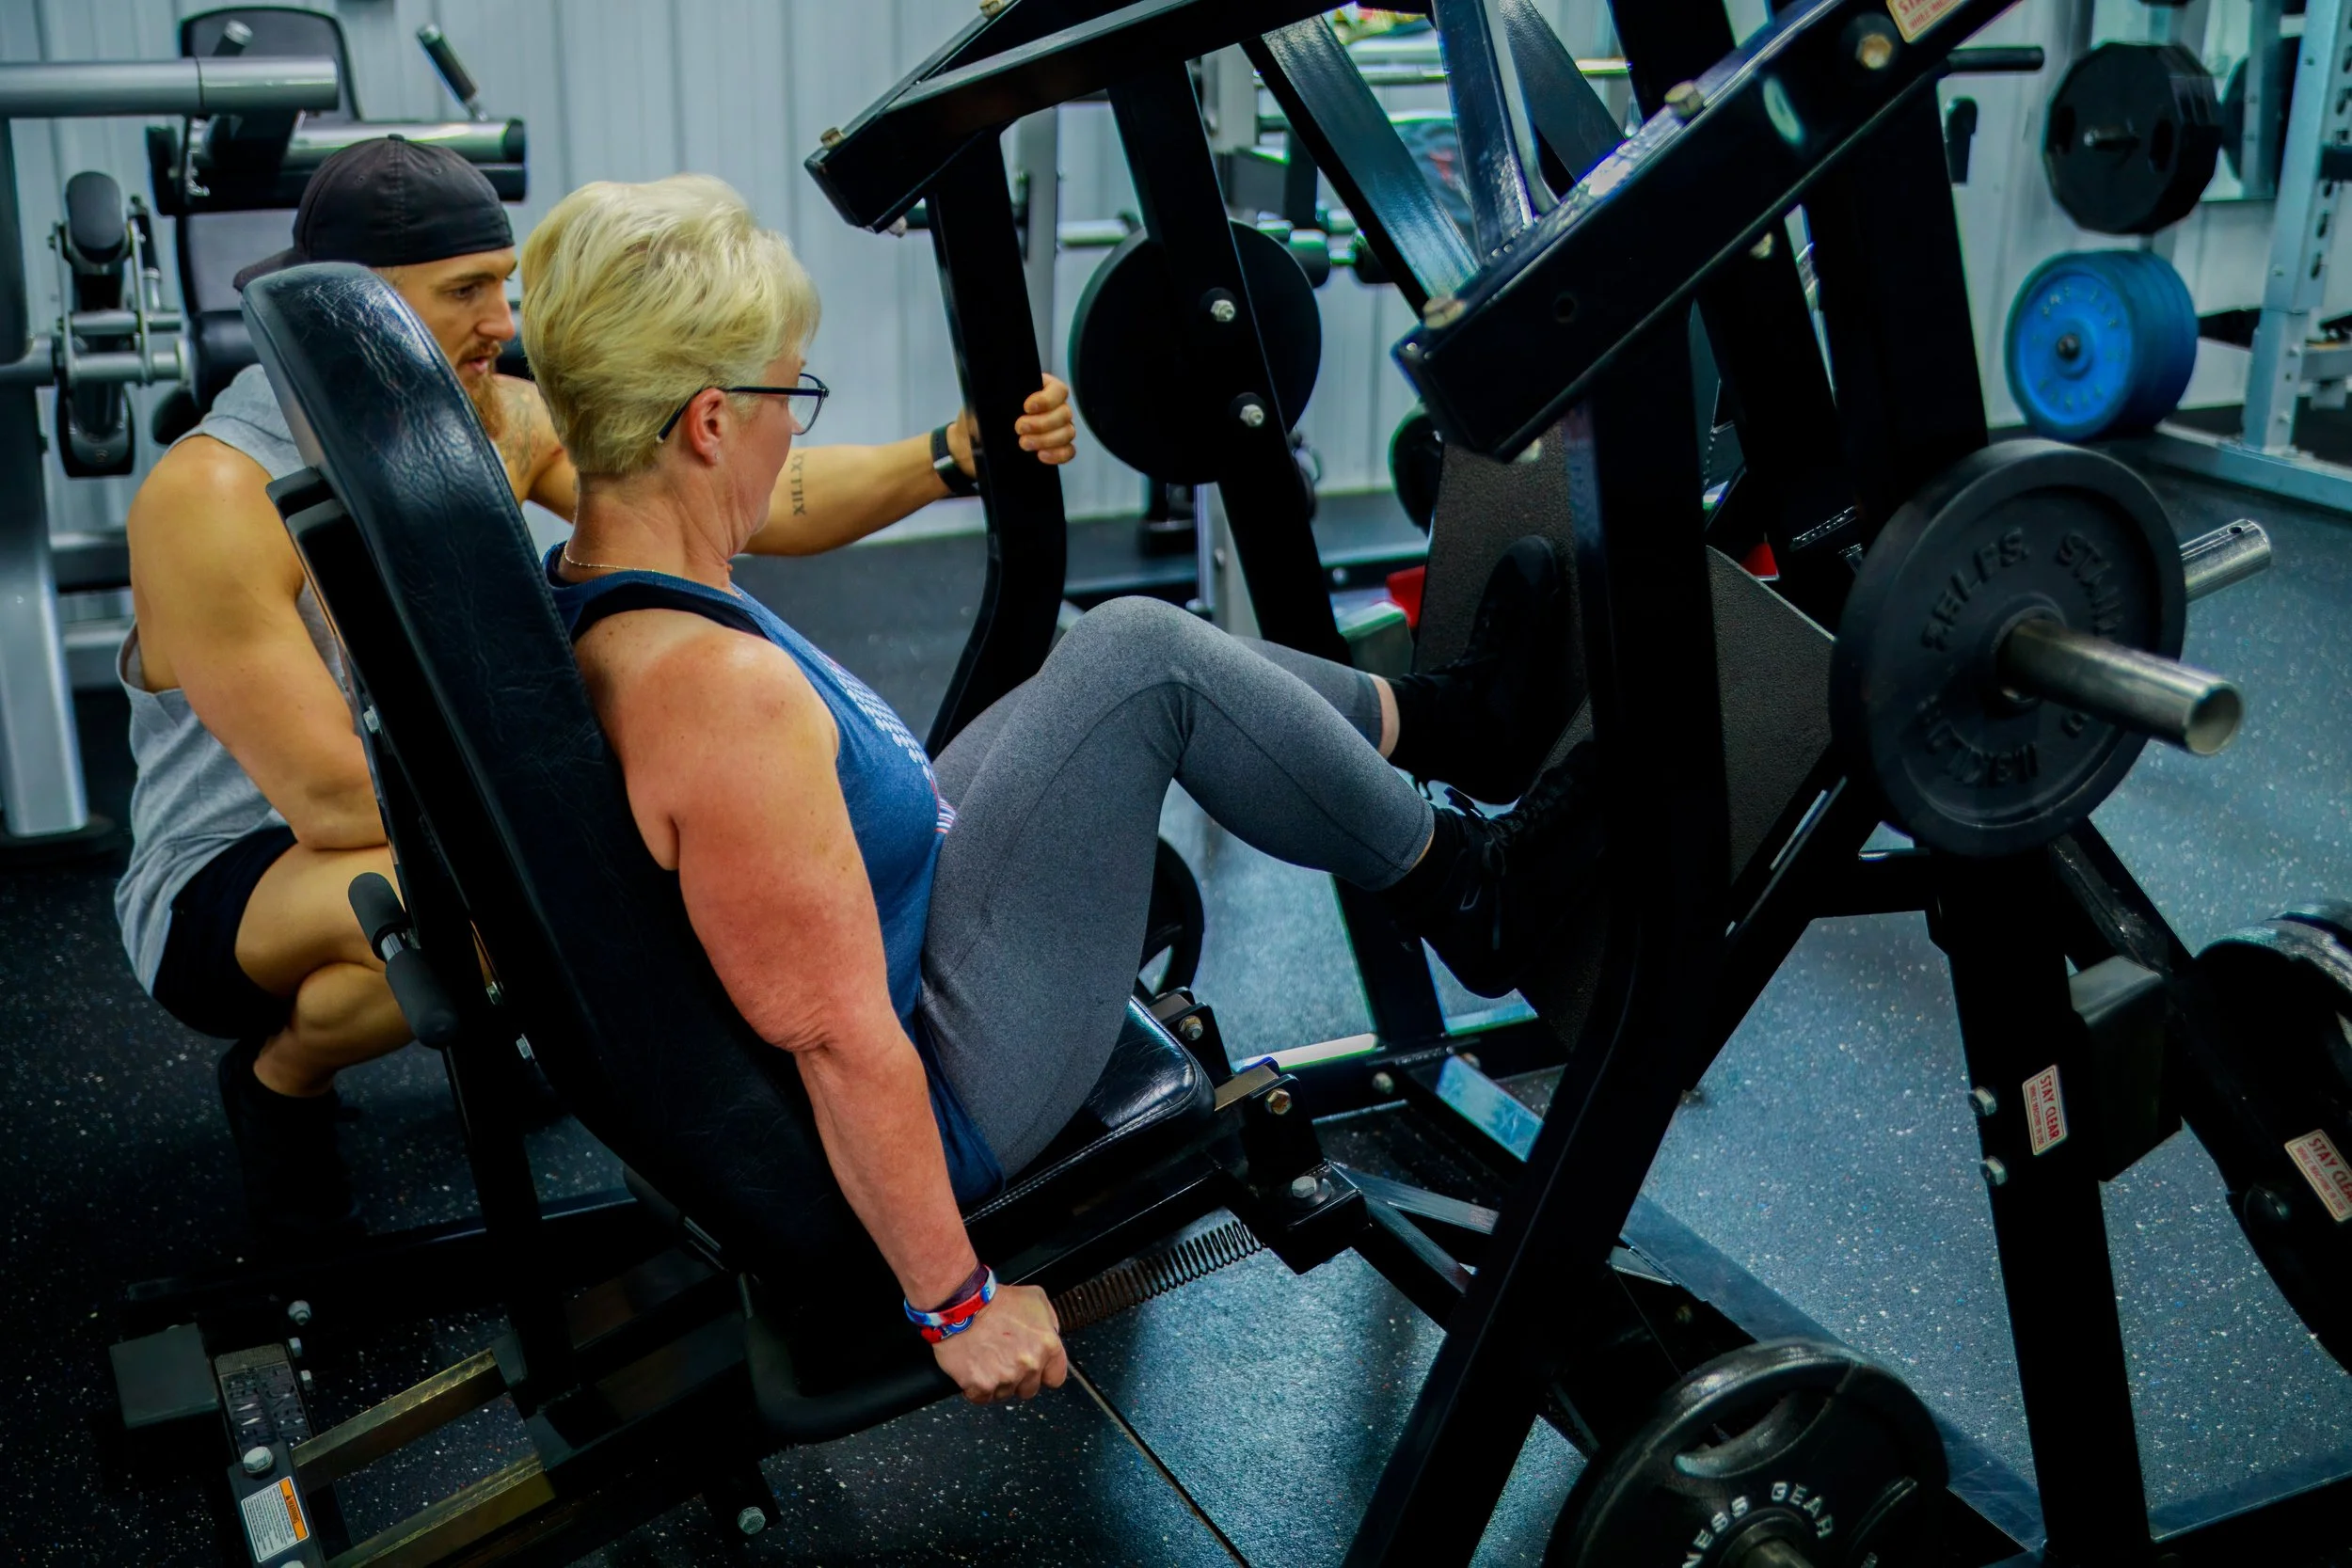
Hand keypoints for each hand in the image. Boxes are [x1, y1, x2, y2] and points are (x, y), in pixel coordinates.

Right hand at [931, 1283, 1067, 1403]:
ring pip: (1005, 1394)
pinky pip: (981, 1397)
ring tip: (986, 1359)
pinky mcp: (981, 1386)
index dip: (1043, 1372)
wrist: (961, 1305)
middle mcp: (1029, 1364)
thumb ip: (1049, 1321)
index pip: (1056, 1377)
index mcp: (1047, 1345)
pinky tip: (973, 1368)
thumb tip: (1051, 1334)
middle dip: (1018, 1378)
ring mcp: (1006, 1377)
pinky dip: (976, 1387)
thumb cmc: (993, 1299)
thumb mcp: (1035, 1298)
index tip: (1034, 1367)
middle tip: (1004, 1358)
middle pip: (1029, 1389)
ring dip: (997, 1382)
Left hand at [948, 374, 1079, 476]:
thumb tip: (1007, 396)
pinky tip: (1041, 456)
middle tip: (1019, 429)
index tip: (1027, 407)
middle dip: (1043, 423)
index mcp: (1035, 389)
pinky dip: (1058, 454)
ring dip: (1048, 439)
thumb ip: (996, 397)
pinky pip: (1068, 451)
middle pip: (1064, 412)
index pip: (1057, 390)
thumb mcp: (980, 404)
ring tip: (1023, 444)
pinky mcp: (1052, 450)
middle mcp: (1050, 408)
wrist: (967, 449)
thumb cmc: (975, 421)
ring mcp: (1054, 430)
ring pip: (1068, 432)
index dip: (1047, 399)